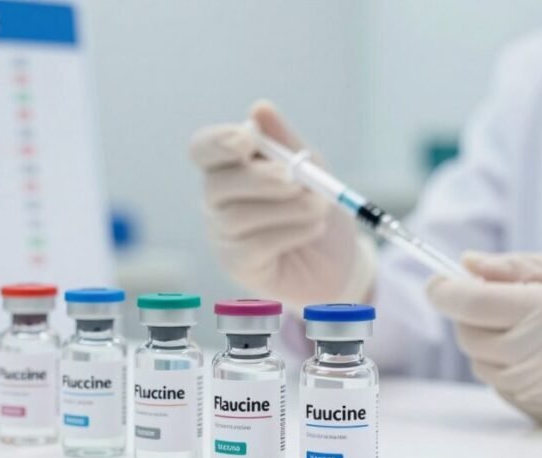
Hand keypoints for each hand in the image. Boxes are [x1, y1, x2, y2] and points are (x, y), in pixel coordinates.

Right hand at [188, 101, 375, 307]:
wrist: (338, 256)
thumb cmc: (315, 205)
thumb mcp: (309, 166)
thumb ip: (285, 140)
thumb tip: (259, 107)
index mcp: (229, 166)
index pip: (202, 149)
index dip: (218, 142)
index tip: (248, 139)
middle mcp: (217, 200)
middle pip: (216, 184)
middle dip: (259, 179)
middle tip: (296, 180)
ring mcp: (223, 235)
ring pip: (237, 216)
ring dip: (287, 208)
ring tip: (319, 207)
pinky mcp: (238, 265)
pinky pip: (254, 246)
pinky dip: (291, 233)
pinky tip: (314, 228)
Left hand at [425, 252, 541, 424]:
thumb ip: (516, 267)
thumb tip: (465, 265)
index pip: (468, 302)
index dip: (442, 290)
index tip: (438, 282)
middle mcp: (541, 354)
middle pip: (467, 335)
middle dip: (470, 314)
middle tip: (500, 300)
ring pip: (482, 364)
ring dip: (489, 343)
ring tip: (531, 328)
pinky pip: (504, 388)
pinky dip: (509, 369)